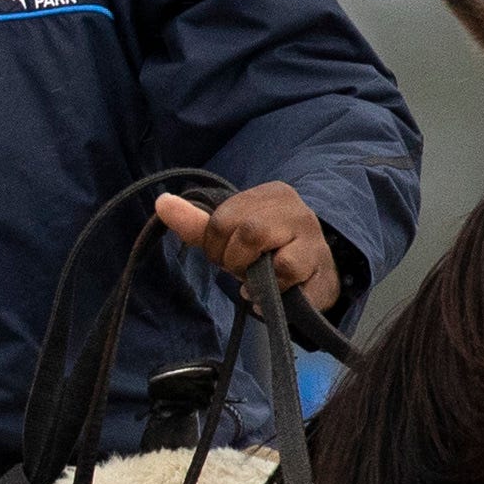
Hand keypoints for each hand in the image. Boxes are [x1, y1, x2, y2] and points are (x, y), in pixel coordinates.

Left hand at [155, 181, 333, 306]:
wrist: (311, 280)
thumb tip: (162, 202)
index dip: (214, 245)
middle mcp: (294, 208)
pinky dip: (272, 288)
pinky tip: (276, 289)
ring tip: (259, 277)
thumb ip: (196, 223)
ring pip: (266, 248)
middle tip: (241, 267)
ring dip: (252, 272)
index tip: (226, 253)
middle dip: (232, 258)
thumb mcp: (229, 237)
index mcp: (270, 194)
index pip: (221, 218)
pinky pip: (286, 272)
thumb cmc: (266, 254)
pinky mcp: (321, 263)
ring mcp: (311, 234)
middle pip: (242, 231)